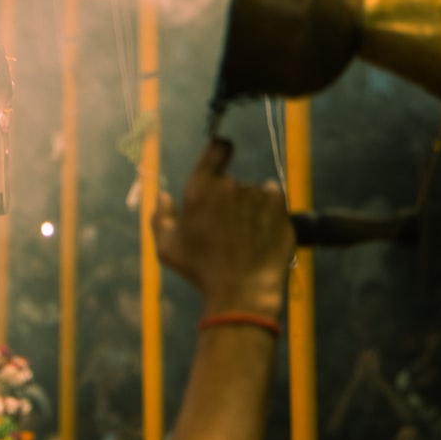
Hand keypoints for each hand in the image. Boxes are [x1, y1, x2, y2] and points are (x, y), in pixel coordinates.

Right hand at [152, 139, 293, 317]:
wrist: (242, 290)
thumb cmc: (200, 269)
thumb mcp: (167, 248)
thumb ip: (161, 217)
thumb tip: (163, 195)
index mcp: (200, 189)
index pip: (215, 150)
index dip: (219, 149)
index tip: (222, 152)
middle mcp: (230, 185)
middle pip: (230, 182)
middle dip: (227, 199)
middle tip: (224, 228)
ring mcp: (257, 194)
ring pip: (252, 194)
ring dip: (247, 207)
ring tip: (243, 237)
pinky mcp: (279, 206)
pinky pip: (272, 199)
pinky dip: (267, 211)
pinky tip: (259, 232)